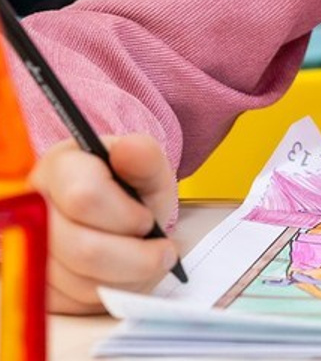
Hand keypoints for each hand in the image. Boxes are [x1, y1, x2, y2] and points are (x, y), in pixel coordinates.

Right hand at [30, 133, 180, 314]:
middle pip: (82, 248)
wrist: (120, 219)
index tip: (148, 220)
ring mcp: (29, 249)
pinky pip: (74, 303)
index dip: (125, 215)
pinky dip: (109, 293)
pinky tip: (123, 274)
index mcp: (60, 167)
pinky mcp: (35, 285)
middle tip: (160, 250)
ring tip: (146, 261)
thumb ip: (145, 156)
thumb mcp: (148, 169)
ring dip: (126, 277)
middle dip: (133, 256)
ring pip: (80, 281)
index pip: (85, 197)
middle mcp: (35, 207)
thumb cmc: (132, 191)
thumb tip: (129, 148)